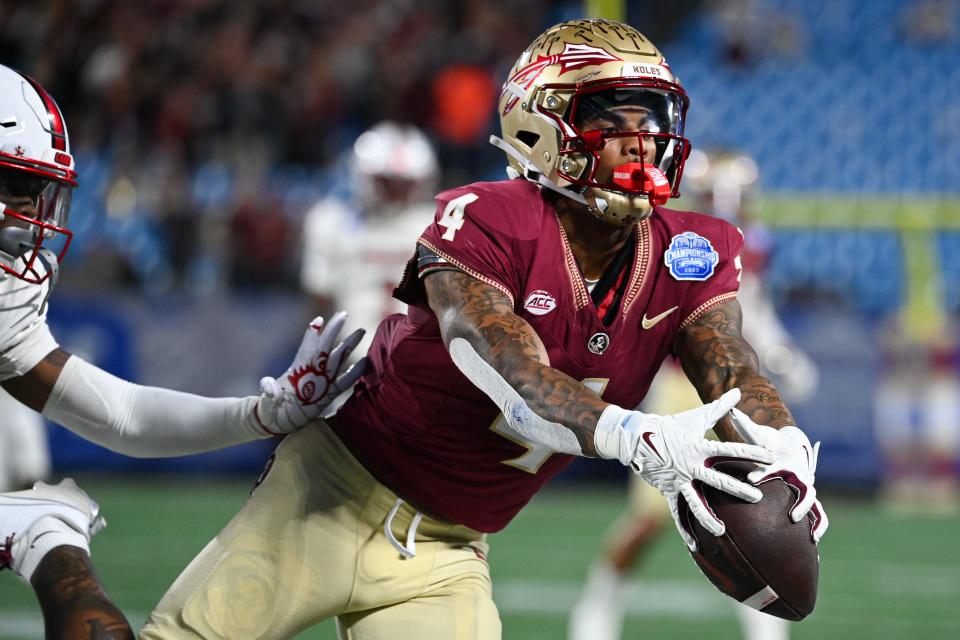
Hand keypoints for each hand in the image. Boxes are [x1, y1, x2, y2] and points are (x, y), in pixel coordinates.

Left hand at [253, 312, 366, 434]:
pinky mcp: (327, 396)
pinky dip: (354, 373)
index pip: (307, 349)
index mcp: (297, 371)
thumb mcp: (267, 401)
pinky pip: (344, 382)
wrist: (275, 421)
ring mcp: (321, 383)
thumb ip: (269, 393)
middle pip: (326, 348)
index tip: (318, 320)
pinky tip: (364, 363)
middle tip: (344, 313)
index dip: (312, 335)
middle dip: (334, 331)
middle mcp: (311, 373)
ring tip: (361, 331)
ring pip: (337, 360)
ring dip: (348, 346)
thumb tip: (269, 385)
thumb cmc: (269, 409)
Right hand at [599, 388, 774, 550]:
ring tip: (722, 531)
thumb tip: (738, 391)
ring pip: (695, 501)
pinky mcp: (668, 491)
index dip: (751, 452)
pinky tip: (695, 546)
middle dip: (738, 489)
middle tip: (757, 497)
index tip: (770, 457)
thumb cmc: (670, 426)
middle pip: (718, 479)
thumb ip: (719, 407)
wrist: (637, 438)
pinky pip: (678, 513)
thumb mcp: (696, 417)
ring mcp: (679, 480)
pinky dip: (685, 530)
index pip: (730, 450)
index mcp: (700, 448)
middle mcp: (691, 466)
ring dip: (708, 516)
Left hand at [729, 409, 828, 542]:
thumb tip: (732, 410)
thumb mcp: (758, 434)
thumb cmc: (769, 442)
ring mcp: (806, 486)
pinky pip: (818, 513)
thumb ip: (746, 426)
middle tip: (791, 516)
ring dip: (813, 518)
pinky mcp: (808, 496)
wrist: (789, 445)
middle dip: (799, 502)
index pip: (774, 468)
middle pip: (803, 489)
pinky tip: (814, 541)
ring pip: (815, 504)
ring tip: (811, 535)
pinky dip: (819, 525)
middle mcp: (799, 475)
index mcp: (784, 462)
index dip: (764, 473)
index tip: (751, 479)